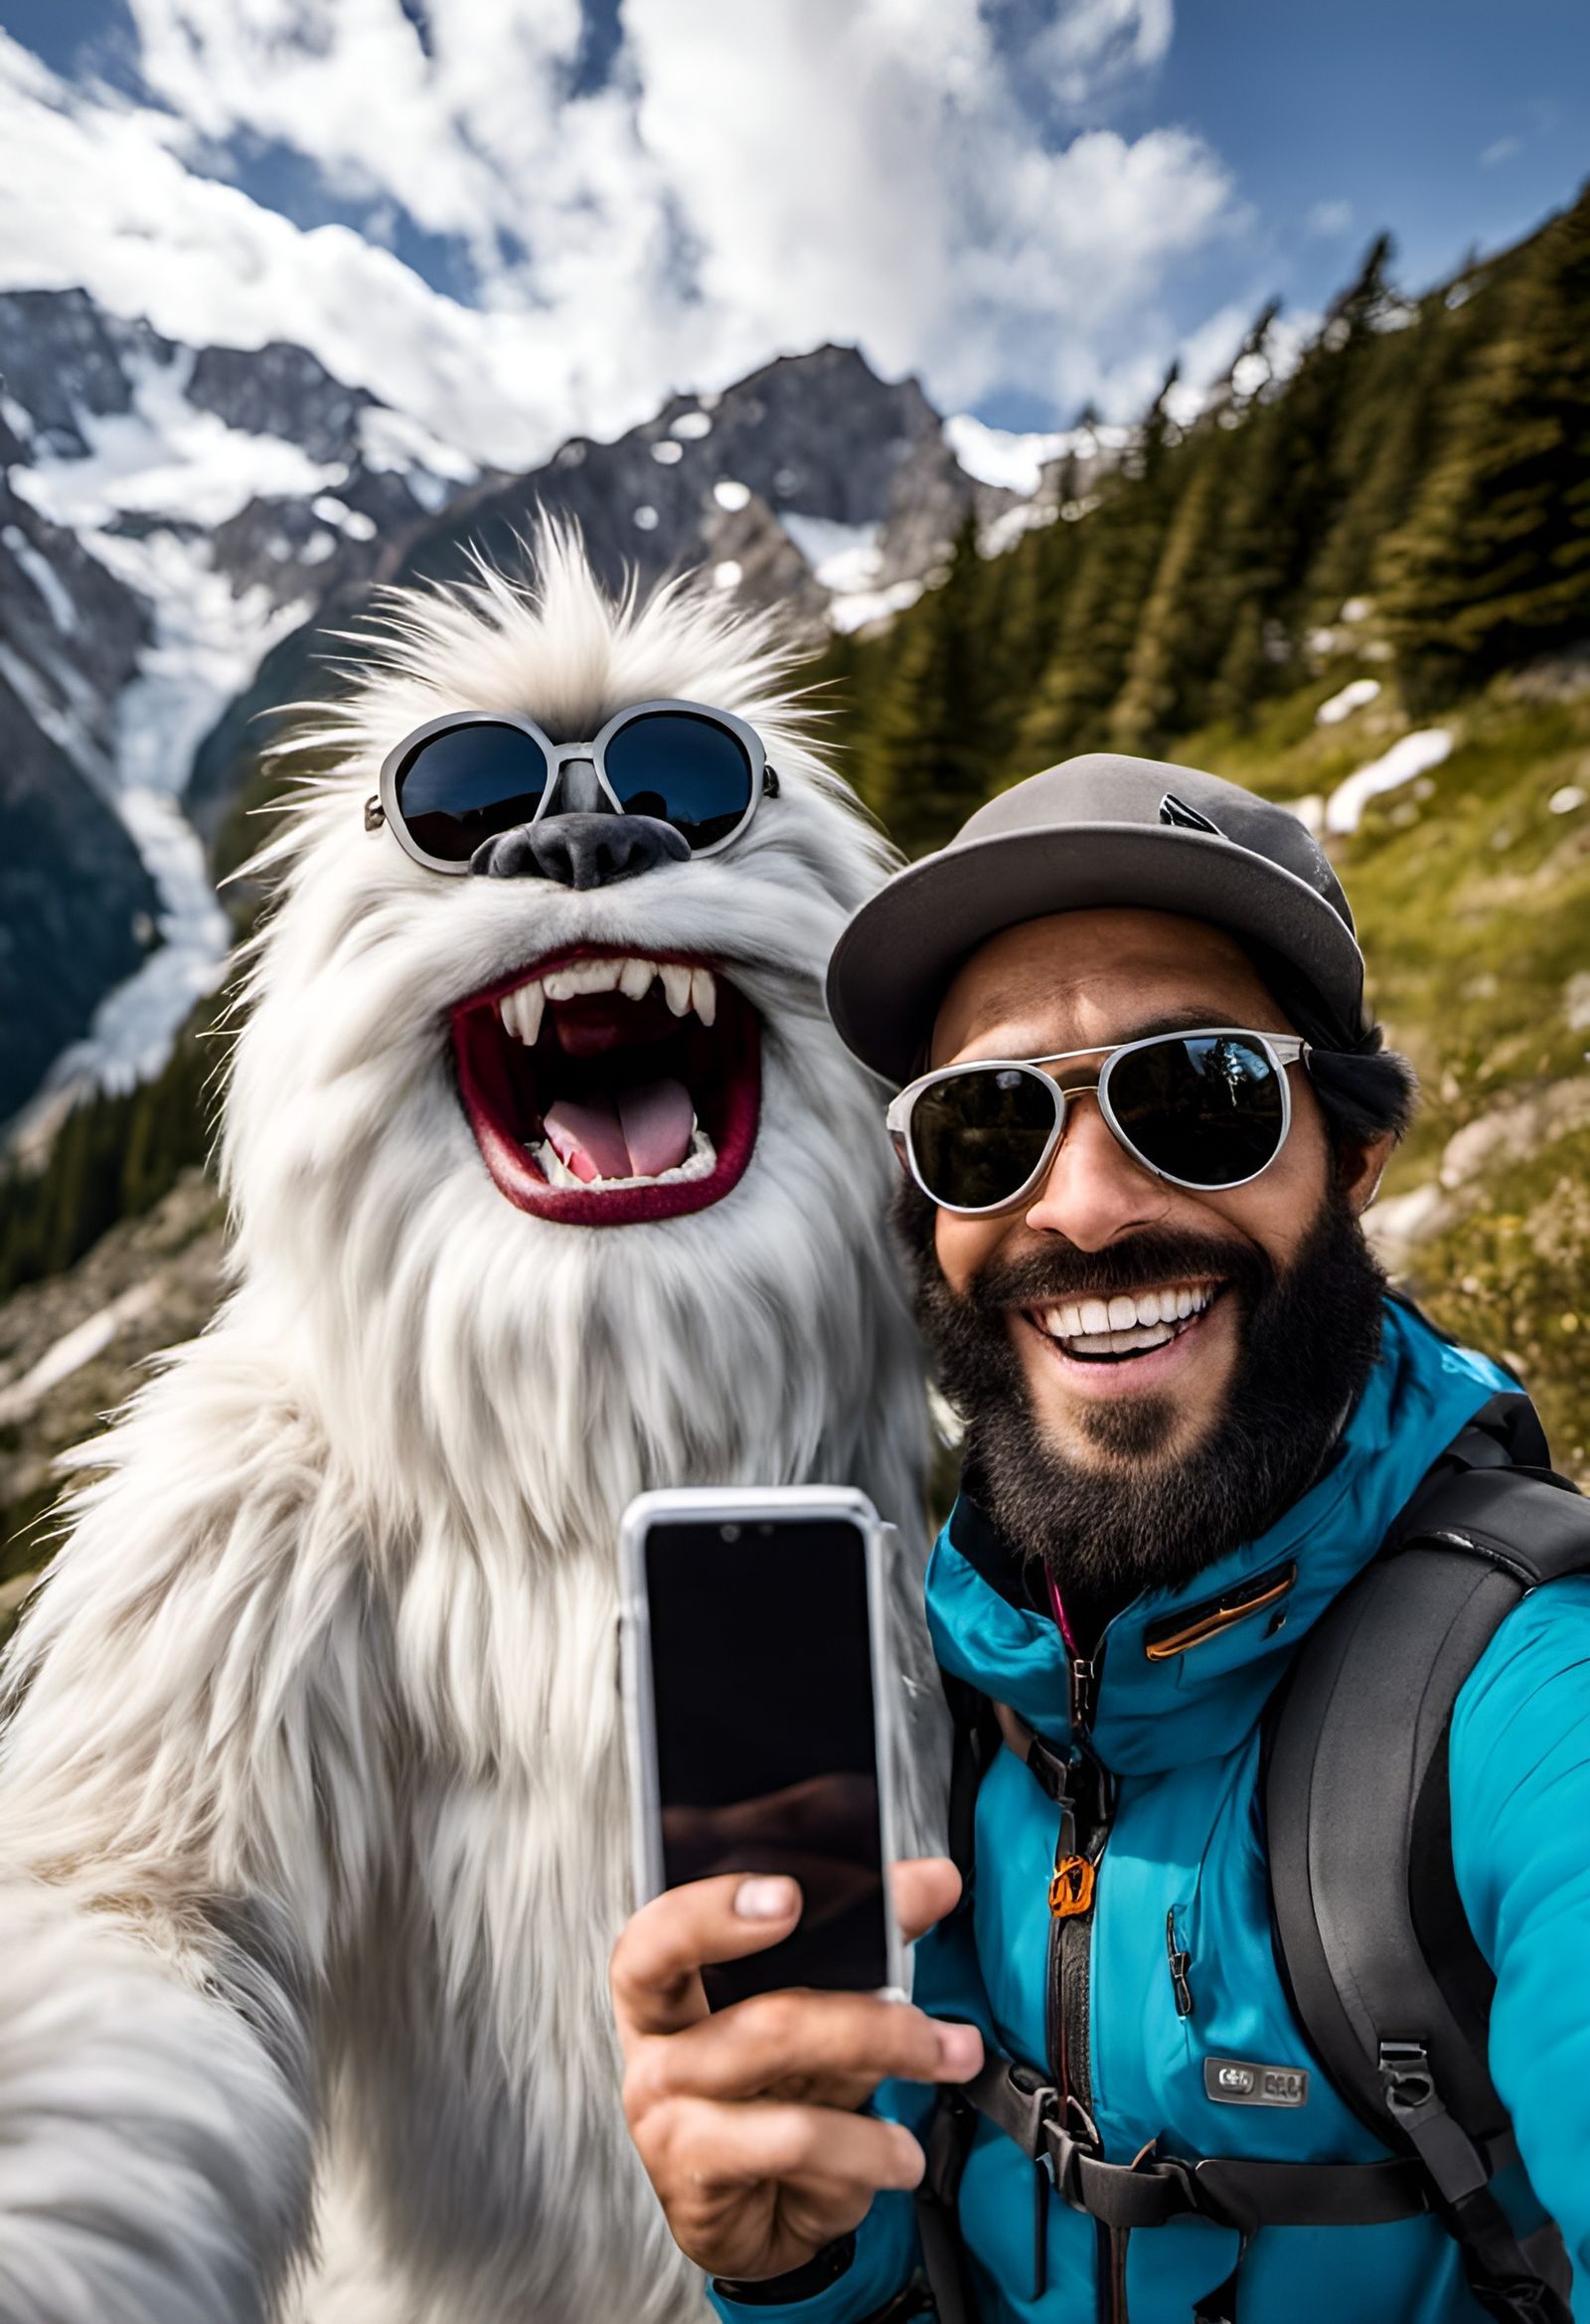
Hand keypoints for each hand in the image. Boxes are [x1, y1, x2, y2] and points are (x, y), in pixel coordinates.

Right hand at [610, 1859, 980, 2284]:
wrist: (755, 2222)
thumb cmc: (773, 2099)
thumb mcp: (814, 2014)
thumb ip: (864, 1945)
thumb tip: (932, 1883)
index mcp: (666, 1989)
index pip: (658, 1936)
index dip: (711, 1911)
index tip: (791, 1897)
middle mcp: (656, 2050)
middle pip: (756, 2013)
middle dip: (861, 2013)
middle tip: (923, 2015)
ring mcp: (669, 2120)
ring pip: (787, 2073)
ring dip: (884, 2060)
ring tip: (944, 2063)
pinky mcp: (699, 2181)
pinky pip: (796, 2144)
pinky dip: (866, 2147)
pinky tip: (899, 2154)